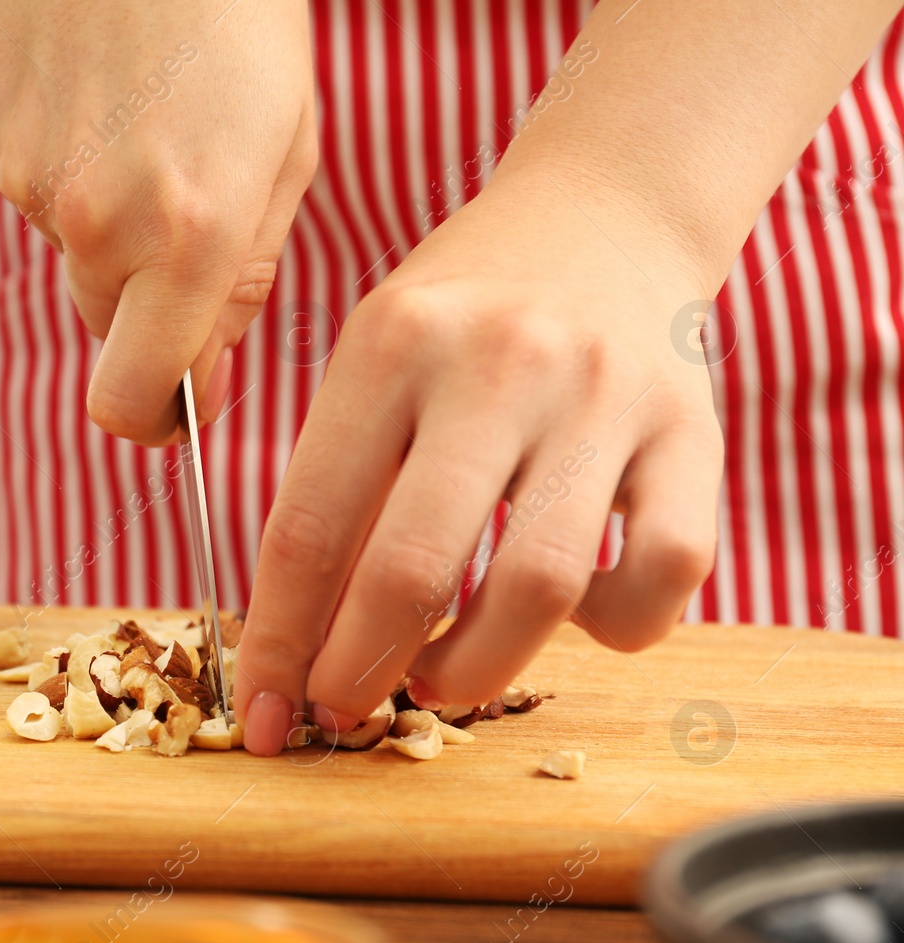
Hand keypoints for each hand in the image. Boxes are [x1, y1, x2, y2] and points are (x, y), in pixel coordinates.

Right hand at [0, 0, 316, 442]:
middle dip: (144, 301)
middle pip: (105, 327)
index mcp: (193, 236)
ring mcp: (26, 184)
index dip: (157, 418)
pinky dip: (54, 170)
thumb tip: (203, 377)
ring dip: (101, 223)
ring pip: (67, 255)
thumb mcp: (286, 157)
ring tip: (136, 126)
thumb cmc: (241, 28)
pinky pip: (22, 197)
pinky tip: (87, 102)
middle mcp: (99, 224)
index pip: (137, 398)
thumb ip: (243, 282)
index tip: (173, 409)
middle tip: (179, 212)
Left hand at [233, 164, 723, 754]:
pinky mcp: (695, 429)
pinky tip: (573, 612)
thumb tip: (298, 639)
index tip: (268, 710)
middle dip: (359, 670)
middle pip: (412, 569)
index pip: (309, 525)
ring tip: (440, 677)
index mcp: (391, 346)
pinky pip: (667, 572)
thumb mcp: (374, 359)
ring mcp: (604, 396)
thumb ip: (339, 482)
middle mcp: (498, 365)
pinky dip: (615, 626)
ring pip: (542, 588)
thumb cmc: (464, 311)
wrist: (606, 210)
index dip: (280, 639)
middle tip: (343, 706)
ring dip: (477, 668)